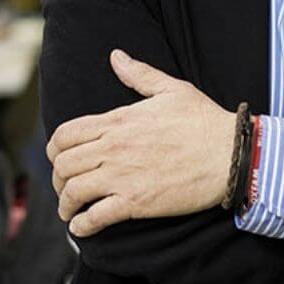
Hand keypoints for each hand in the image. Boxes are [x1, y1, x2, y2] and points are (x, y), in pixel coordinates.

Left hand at [46, 50, 234, 237]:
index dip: (54, 148)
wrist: (229, 154)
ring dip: (65, 203)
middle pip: (63, 164)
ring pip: (74, 191)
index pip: (66, 134)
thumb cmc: (203, 120)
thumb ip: (139, 74)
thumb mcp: (171, 89)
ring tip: (69, 210)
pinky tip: (81, 227)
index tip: (58, 157)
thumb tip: (116, 56)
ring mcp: (123, 176)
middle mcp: (114, 148)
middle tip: (64, 186)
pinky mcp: (136, 203)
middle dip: (57, 178)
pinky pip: (96, 217)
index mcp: (119, 120)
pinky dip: (82, 225)